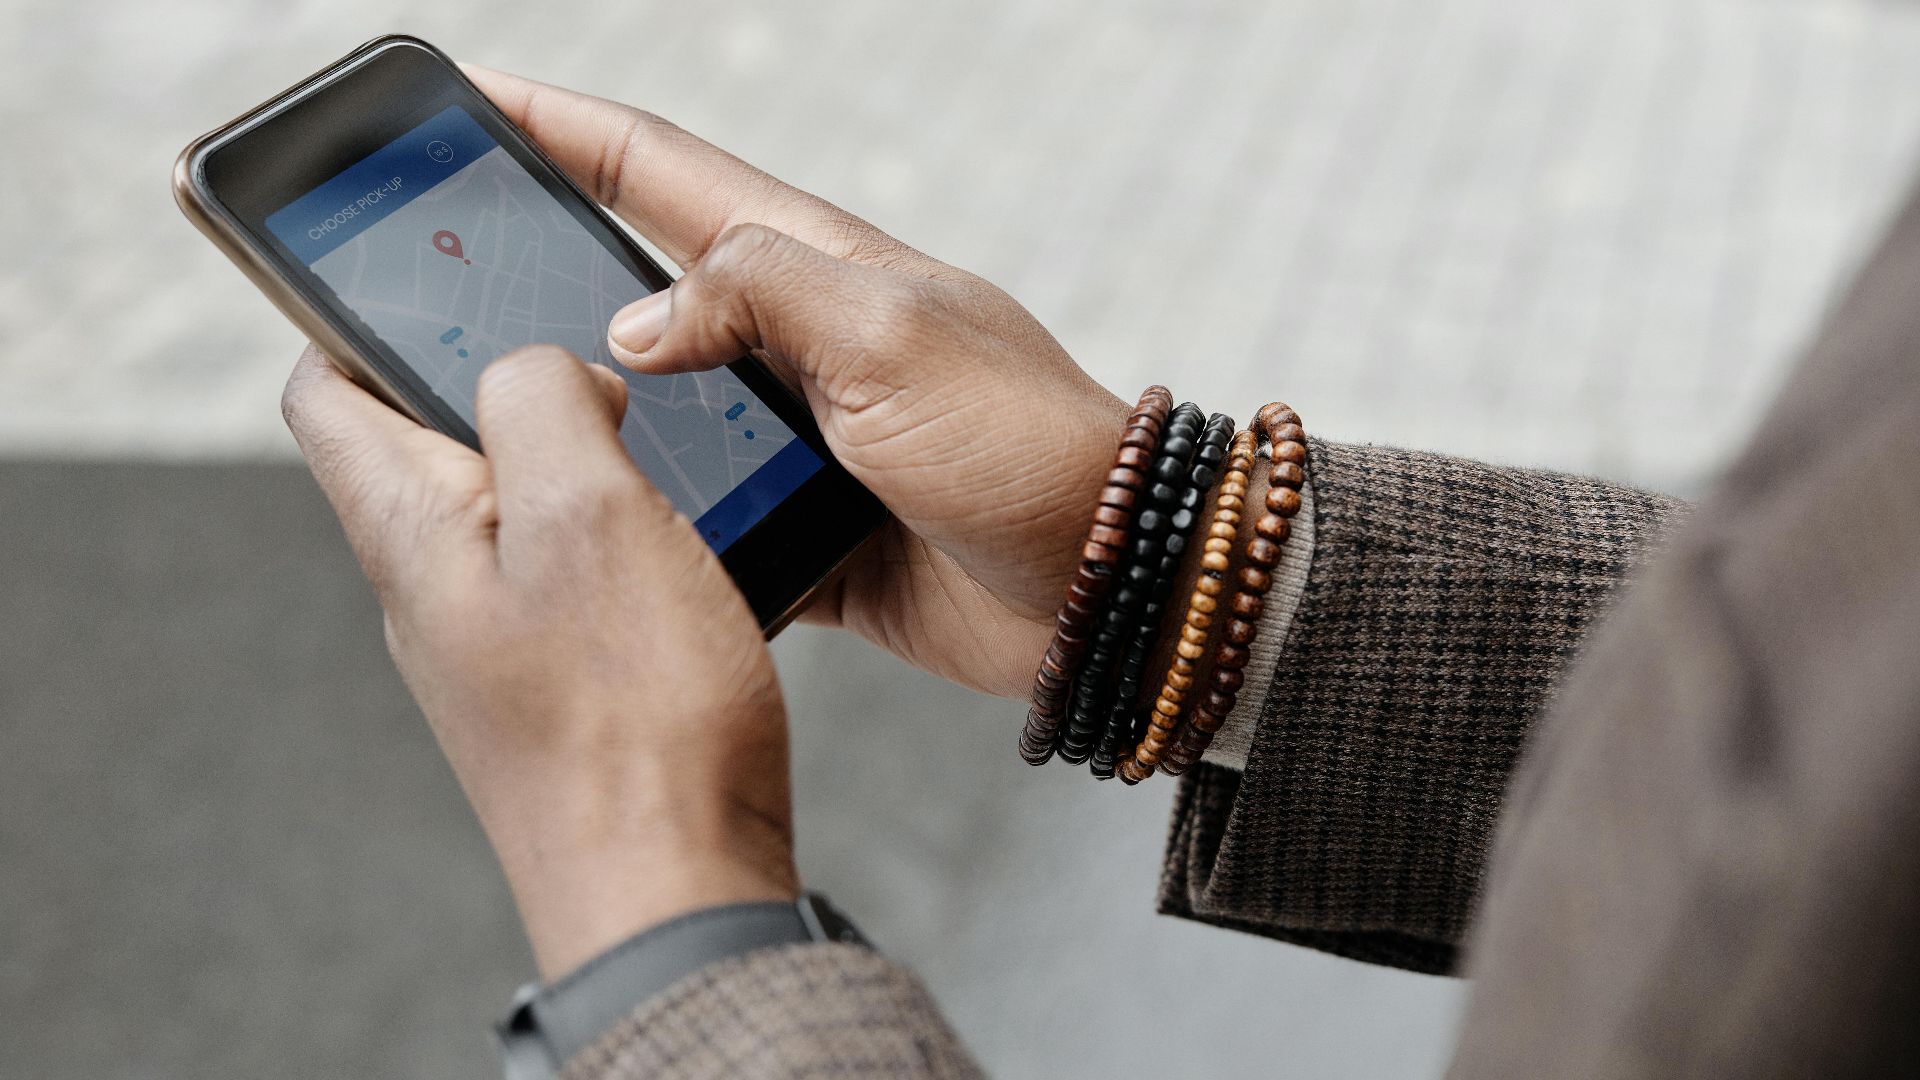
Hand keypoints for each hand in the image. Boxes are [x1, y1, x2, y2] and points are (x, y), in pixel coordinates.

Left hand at [280, 344, 796, 981]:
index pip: (323, 392)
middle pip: (423, 442)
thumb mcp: (587, 513)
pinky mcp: (559, 685)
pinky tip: (683, 537)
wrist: (677, 888)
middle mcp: (432, 589)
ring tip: (654, 440)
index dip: (359, 315)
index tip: (439, 274)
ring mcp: (494, 643)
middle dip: (496, 377)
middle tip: (591, 349)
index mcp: (410, 531)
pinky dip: (615, 529)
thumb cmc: (633, 718)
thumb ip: (540, 401)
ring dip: (573, 456)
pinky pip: (569, 573)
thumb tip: (540, 367)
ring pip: (508, 506)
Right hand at [469, 67, 1128, 697]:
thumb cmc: (1026, 444)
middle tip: (436, 265)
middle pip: (640, 282)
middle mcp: (799, 341)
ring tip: (477, 410)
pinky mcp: (804, 526)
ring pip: (657, 407)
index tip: (469, 95)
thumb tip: (635, 320)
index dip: (561, 127)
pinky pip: (701, 511)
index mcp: (817, 264)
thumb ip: (757, 297)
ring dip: (580, 403)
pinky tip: (584, 527)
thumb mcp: (889, 335)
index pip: (658, 171)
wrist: (1105, 586)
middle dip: (539, 264)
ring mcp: (800, 436)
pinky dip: (646, 514)